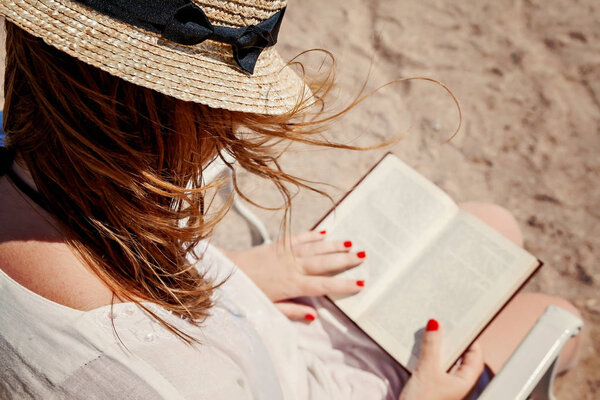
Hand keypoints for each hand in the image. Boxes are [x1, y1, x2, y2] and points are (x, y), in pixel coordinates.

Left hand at [222, 230, 365, 320]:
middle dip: (345, 259)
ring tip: (351, 243)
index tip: (359, 284)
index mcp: (292, 285)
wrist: (228, 271)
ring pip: (316, 248)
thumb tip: (313, 316)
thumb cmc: (248, 293)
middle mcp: (293, 266)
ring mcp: (286, 253)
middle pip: (325, 262)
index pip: (324, 285)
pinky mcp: (279, 244)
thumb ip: (292, 311)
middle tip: (363, 256)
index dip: (343, 285)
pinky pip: (300, 238)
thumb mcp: (269, 309)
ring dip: (334, 245)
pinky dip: (313, 235)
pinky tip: (324, 233)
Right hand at [399, 319, 484, 399]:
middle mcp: (458, 386)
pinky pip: (435, 369)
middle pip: (461, 359)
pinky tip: (422, 352)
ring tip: (432, 336)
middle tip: (446, 327)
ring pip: (447, 363)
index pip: (475, 357)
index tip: (463, 325)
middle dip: (453, 343)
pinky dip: (430, 358)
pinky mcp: (431, 389)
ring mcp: (445, 388)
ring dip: (440, 350)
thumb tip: (436, 325)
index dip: (471, 340)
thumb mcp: (427, 370)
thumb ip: (432, 346)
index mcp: (465, 383)